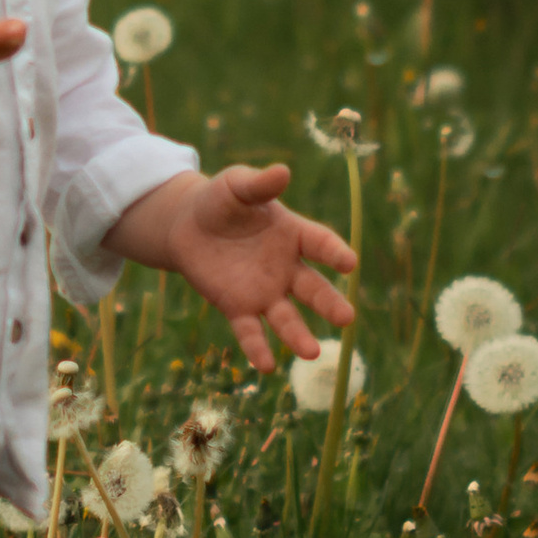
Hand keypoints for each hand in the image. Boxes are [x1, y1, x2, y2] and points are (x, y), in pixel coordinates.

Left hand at [108, 160, 356, 373]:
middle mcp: (286, 268)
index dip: (335, 252)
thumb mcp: (237, 186)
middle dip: (329, 304)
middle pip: (313, 288)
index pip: (320, 243)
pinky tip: (266, 366)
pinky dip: (258, 348)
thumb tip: (282, 171)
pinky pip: (251, 331)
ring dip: (298, 335)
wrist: (188, 225)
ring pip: (286, 317)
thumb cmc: (221, 201)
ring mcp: (264, 292)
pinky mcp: (238, 308)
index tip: (350, 262)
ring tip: (311, 353)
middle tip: (347, 319)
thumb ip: (259, 184)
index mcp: (293, 234)